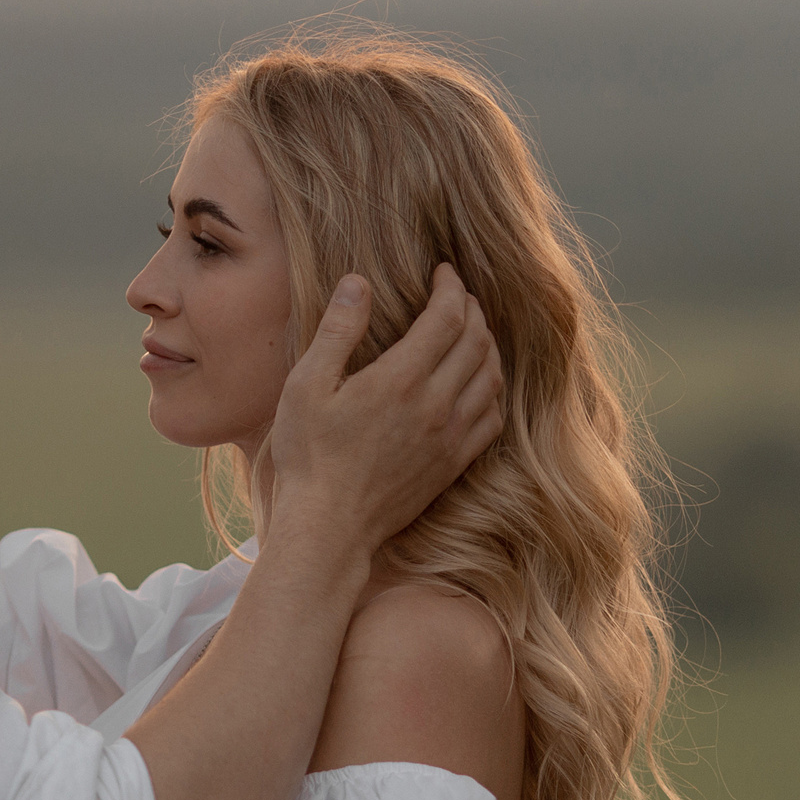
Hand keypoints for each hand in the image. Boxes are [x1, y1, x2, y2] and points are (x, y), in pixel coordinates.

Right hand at [265, 264, 503, 551]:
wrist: (329, 528)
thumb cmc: (309, 457)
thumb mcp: (306, 386)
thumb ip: (337, 331)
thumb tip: (358, 283)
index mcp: (401, 380)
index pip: (448, 317)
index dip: (452, 287)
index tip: (444, 271)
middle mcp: (435, 405)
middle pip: (476, 341)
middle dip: (472, 309)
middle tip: (457, 295)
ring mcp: (449, 438)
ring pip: (491, 377)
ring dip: (487, 345)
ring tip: (472, 330)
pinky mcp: (453, 464)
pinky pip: (492, 418)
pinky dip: (493, 389)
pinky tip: (478, 383)